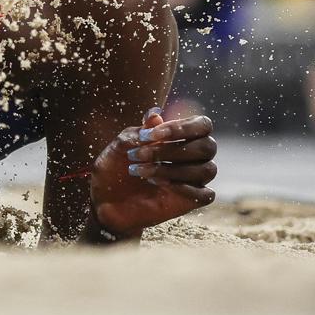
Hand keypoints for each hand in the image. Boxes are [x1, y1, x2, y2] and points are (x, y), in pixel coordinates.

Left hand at [89, 107, 217, 237]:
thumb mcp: (121, 146)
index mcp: (180, 136)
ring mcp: (193, 179)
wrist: (106, 201)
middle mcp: (192, 156)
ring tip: (141, 172)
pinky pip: (205, 194)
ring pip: (206, 169)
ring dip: (172, 169)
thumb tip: (155, 113)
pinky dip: (185, 188)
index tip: (151, 135)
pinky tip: (160, 185)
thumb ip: (140, 131)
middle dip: (171, 150)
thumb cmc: (115, 168)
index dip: (182, 127)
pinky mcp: (190, 201)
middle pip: (208, 146)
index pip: (202, 125)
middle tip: (139, 155)